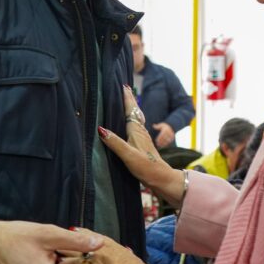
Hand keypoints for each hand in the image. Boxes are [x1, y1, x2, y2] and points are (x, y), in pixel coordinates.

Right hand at [98, 86, 185, 207]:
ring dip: (131, 109)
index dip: (127, 98)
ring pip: (136, 118)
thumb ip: (115, 143)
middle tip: (124, 88)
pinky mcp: (143, 145)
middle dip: (129, 100)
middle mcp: (140, 132)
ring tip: (126, 101)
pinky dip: (133, 120)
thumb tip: (101, 129)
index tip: (123, 85)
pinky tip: (131, 124)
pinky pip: (137, 126)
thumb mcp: (128, 155)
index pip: (130, 110)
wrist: (162, 179)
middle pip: (134, 112)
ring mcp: (143, 138)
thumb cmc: (146, 167)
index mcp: (136, 131)